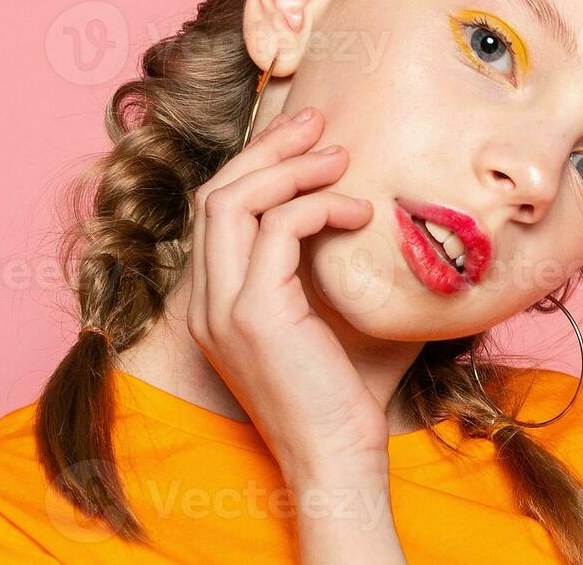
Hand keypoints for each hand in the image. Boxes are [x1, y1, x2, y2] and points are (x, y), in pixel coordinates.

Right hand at [186, 106, 386, 478]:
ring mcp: (224, 307)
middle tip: (317, 121)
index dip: (257, 164)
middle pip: (216, 192)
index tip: (307, 138)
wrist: (336, 462)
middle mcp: (207, 301)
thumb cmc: (344, 398)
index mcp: (216, 301)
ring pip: (232, 199)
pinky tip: (357, 214)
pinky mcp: (255, 313)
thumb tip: (374, 211)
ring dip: (290, 167)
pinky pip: (277, 227)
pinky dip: (319, 206)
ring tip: (340, 156)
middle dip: (267, 148)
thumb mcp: (329, 319)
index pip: (218, 210)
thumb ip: (329, 267)